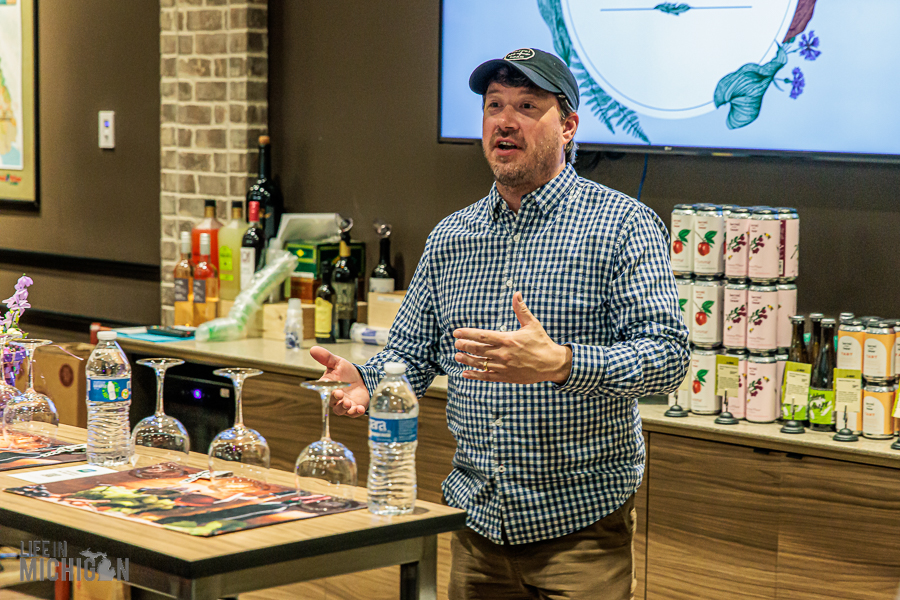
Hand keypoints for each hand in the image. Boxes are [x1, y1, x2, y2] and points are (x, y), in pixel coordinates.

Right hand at [309, 346, 369, 416]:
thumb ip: (326, 357)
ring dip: (343, 408)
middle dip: (335, 399)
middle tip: (339, 393)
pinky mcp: (354, 408)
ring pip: (340, 411)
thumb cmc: (346, 372)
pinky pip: (353, 414)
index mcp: (327, 386)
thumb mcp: (338, 363)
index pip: (322, 389)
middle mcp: (334, 397)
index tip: (328, 387)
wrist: (362, 378)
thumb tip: (313, 349)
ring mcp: (343, 404)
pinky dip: (356, 412)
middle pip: (331, 402)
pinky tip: (360, 408)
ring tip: (347, 403)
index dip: (323, 390)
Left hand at [453, 291, 571, 383]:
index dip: (467, 334)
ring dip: (467, 360)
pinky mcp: (506, 377)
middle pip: (478, 350)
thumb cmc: (542, 342)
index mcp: (508, 339)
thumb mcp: (532, 324)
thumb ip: (521, 309)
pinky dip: (475, 375)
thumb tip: (516, 293)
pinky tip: (466, 373)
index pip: (482, 336)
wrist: (552, 364)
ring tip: (457, 357)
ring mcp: (504, 367)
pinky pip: (487, 377)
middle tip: (456, 344)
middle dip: (465, 346)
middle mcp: (503, 354)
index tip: (457, 332)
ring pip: (480, 364)